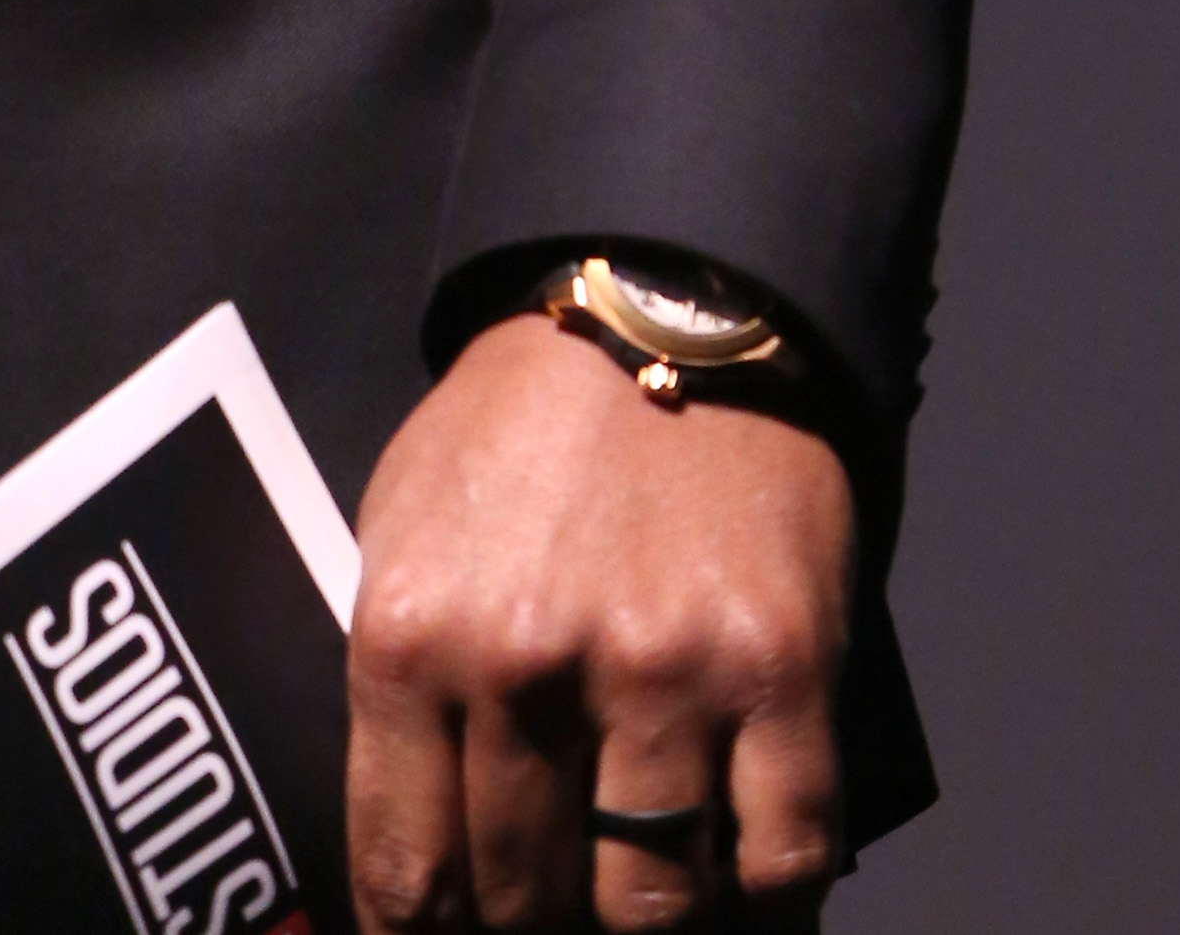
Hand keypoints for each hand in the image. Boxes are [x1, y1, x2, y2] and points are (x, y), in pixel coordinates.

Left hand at [347, 313, 854, 926]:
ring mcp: (663, 673)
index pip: (405, 872)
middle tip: (551, 893)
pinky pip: (781, 863)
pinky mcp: (780, 672)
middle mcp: (528, 664)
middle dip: (532, 922)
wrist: (660, 308)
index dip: (428, 934)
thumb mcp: (402, 530)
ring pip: (651, 911)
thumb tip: (405, 858)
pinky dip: (766, 902)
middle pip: (525, 902)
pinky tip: (740, 882)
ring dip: (643, 919)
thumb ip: (398, 688)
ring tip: (636, 884)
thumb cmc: (521, 429)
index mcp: (412, 631)